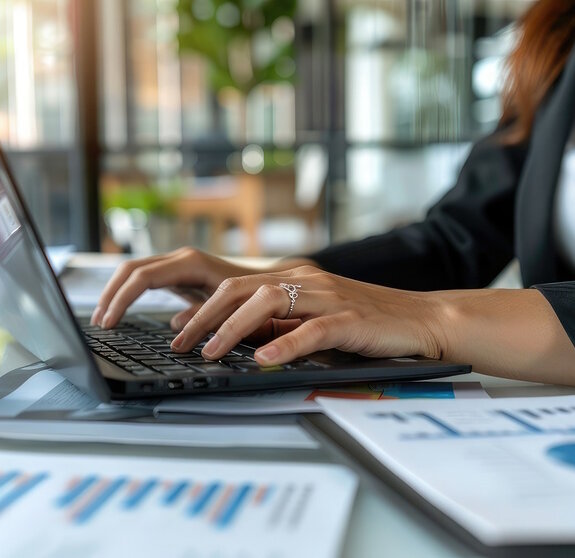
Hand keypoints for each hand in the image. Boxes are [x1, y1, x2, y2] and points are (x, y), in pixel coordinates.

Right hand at [91, 247, 259, 328]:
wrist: (265, 281)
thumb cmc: (252, 294)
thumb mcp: (229, 307)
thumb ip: (204, 316)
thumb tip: (175, 331)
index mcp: (190, 263)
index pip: (143, 277)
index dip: (122, 299)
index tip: (110, 322)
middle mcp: (180, 258)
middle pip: (131, 269)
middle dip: (111, 295)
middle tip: (99, 323)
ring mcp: (178, 262)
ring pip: (134, 271)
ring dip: (115, 293)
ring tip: (103, 319)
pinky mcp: (177, 271)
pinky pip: (144, 277)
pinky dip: (128, 292)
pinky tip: (121, 310)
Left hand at [170, 265, 443, 365]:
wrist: (420, 318)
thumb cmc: (364, 321)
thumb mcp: (313, 317)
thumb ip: (279, 321)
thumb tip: (237, 338)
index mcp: (294, 277)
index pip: (235, 285)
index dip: (202, 306)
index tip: (176, 328)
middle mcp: (305, 280)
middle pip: (240, 288)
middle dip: (204, 316)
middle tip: (179, 343)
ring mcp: (327, 296)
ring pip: (268, 301)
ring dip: (233, 328)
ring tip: (210, 352)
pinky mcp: (350, 318)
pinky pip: (312, 329)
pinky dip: (285, 344)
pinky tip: (264, 360)